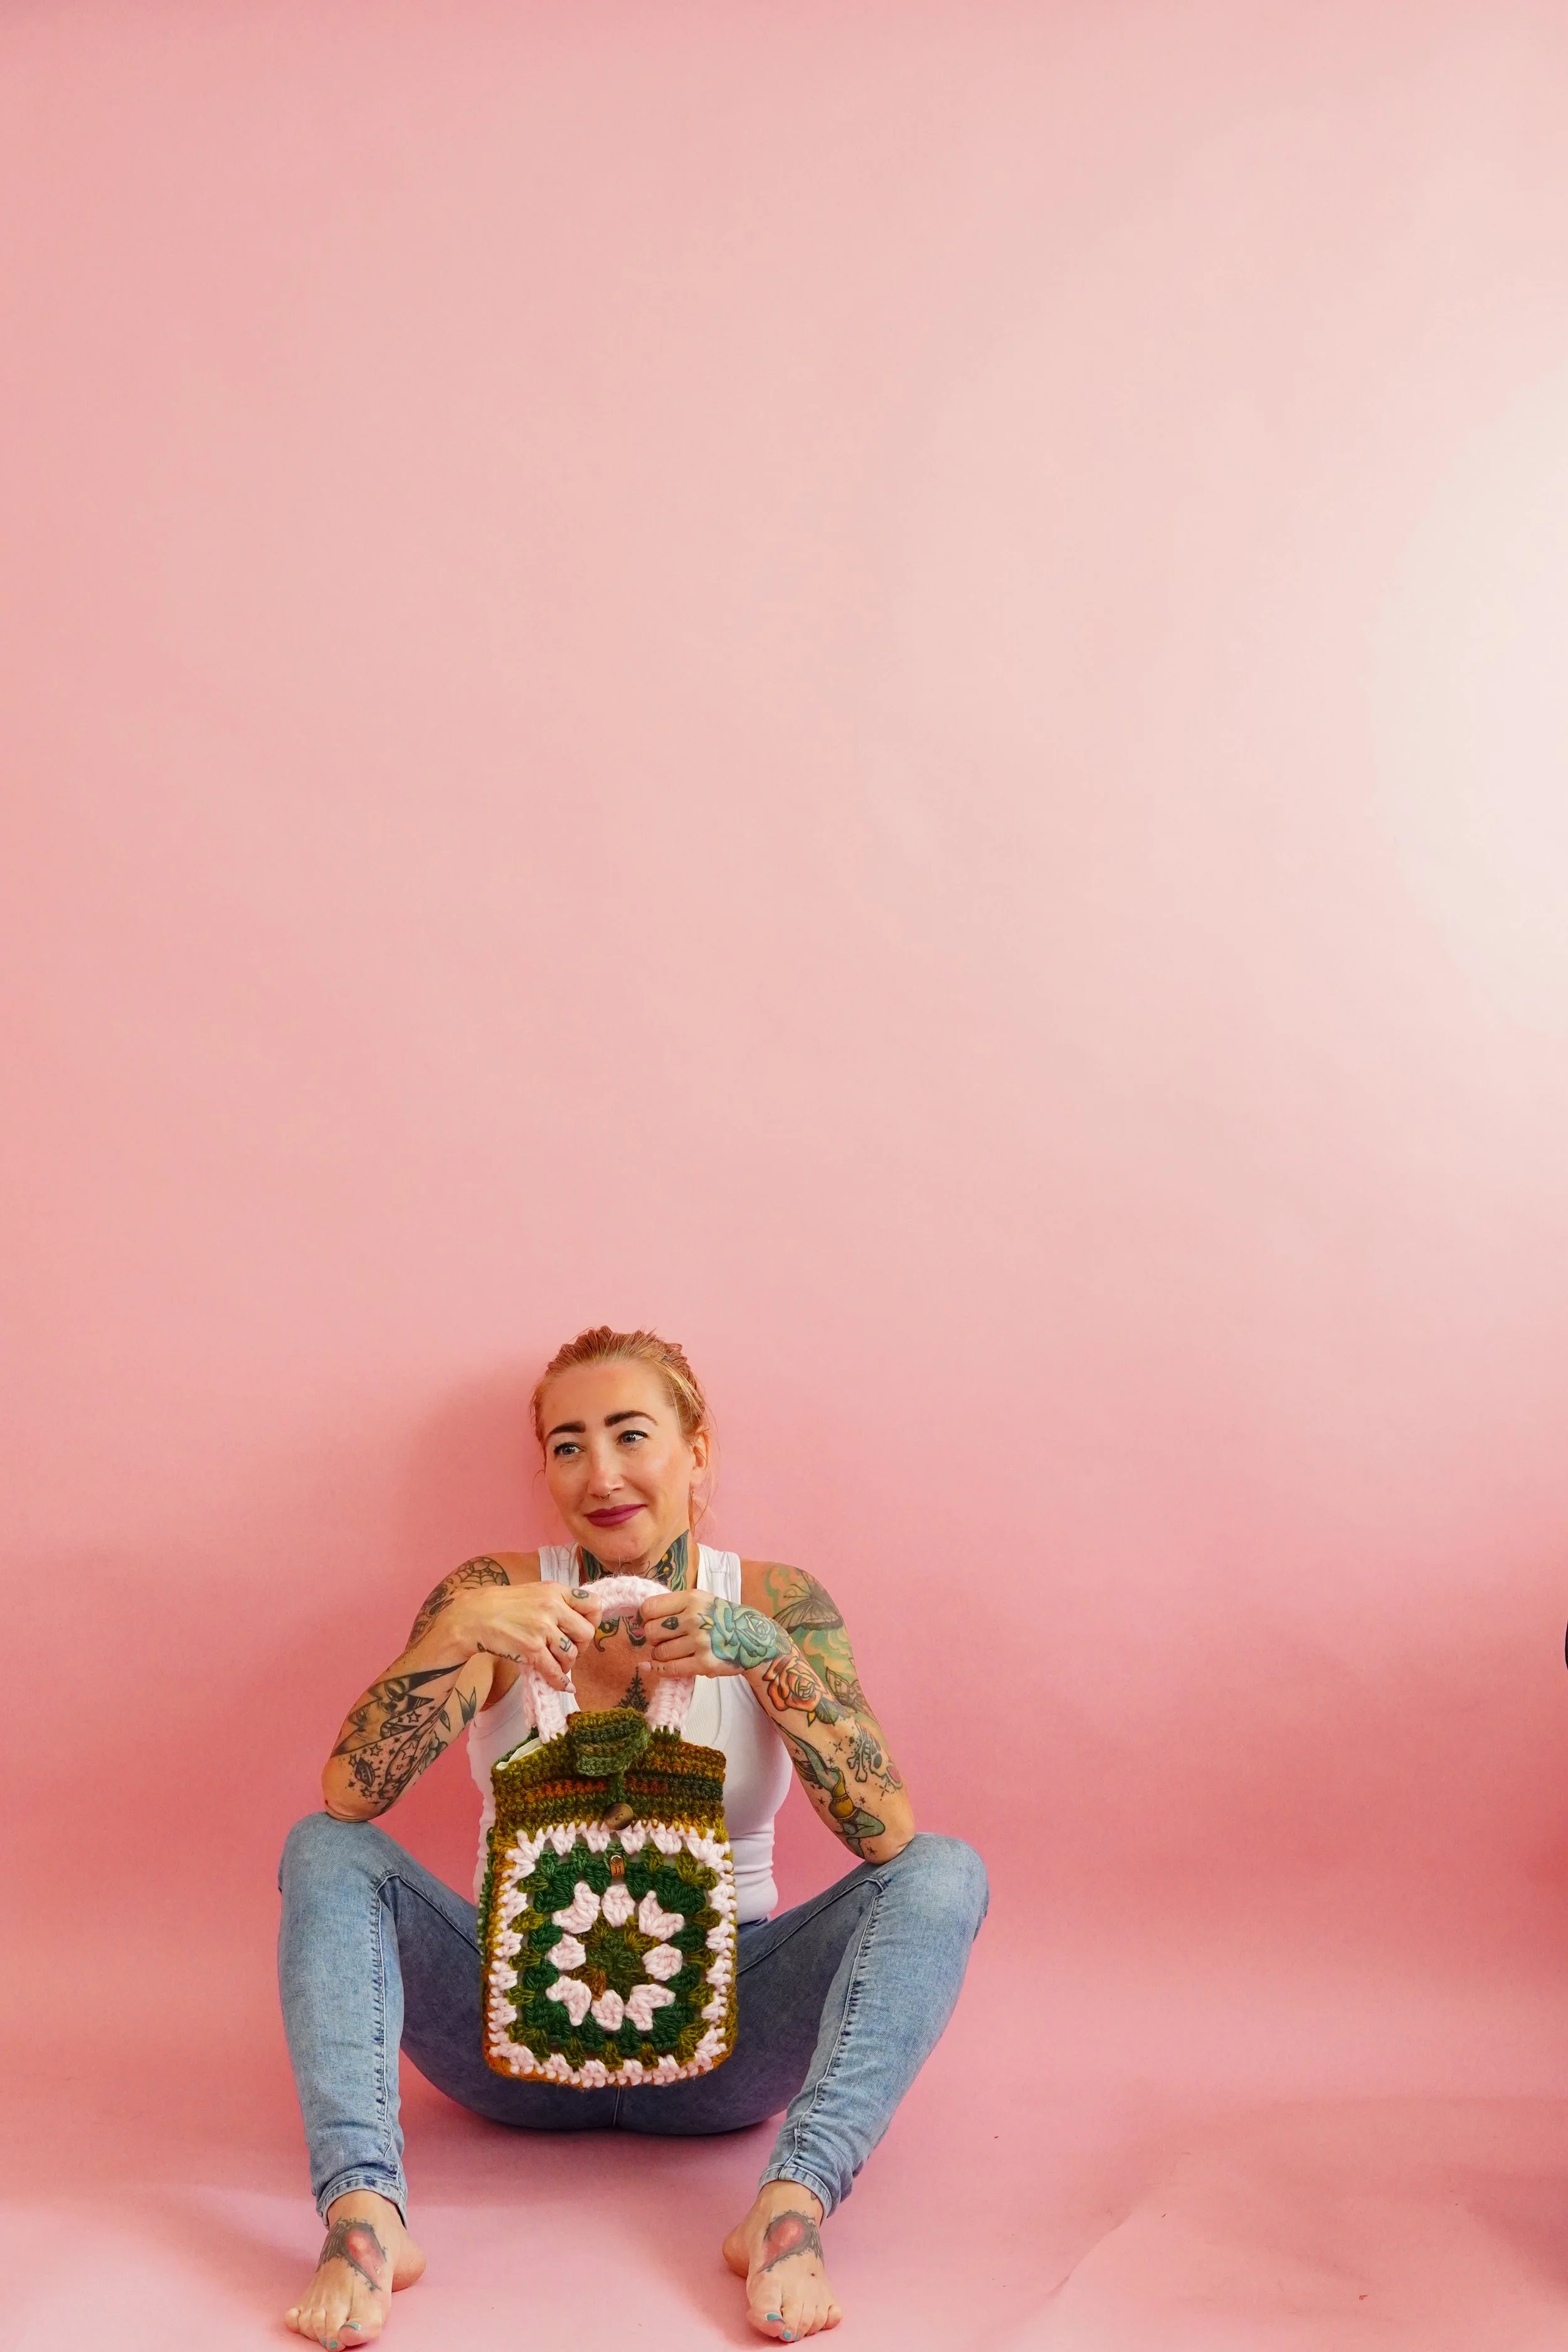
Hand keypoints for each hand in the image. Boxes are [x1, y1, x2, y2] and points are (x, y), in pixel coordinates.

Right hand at [446, 1581, 600, 1689]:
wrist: (474, 1616)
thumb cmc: (504, 1604)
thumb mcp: (535, 1592)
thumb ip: (557, 1602)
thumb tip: (579, 1620)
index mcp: (556, 1590)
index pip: (593, 1604)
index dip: (593, 1621)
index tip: (584, 1629)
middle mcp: (552, 1607)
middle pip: (586, 1633)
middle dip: (582, 1646)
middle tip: (570, 1650)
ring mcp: (542, 1629)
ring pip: (572, 1654)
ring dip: (567, 1664)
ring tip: (557, 1664)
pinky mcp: (531, 1649)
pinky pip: (554, 1670)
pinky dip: (560, 1682)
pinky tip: (564, 1686)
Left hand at [640, 1591, 790, 1678]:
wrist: (753, 1638)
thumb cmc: (721, 1618)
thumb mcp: (701, 1601)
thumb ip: (673, 1607)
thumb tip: (639, 1623)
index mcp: (692, 1598)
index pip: (649, 1608)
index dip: (644, 1618)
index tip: (650, 1623)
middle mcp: (695, 1618)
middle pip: (651, 1631)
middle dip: (652, 1638)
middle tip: (662, 1640)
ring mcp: (700, 1642)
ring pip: (659, 1653)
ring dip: (659, 1655)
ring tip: (671, 1652)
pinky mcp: (705, 1664)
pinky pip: (670, 1669)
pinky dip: (661, 1670)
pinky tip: (662, 1667)